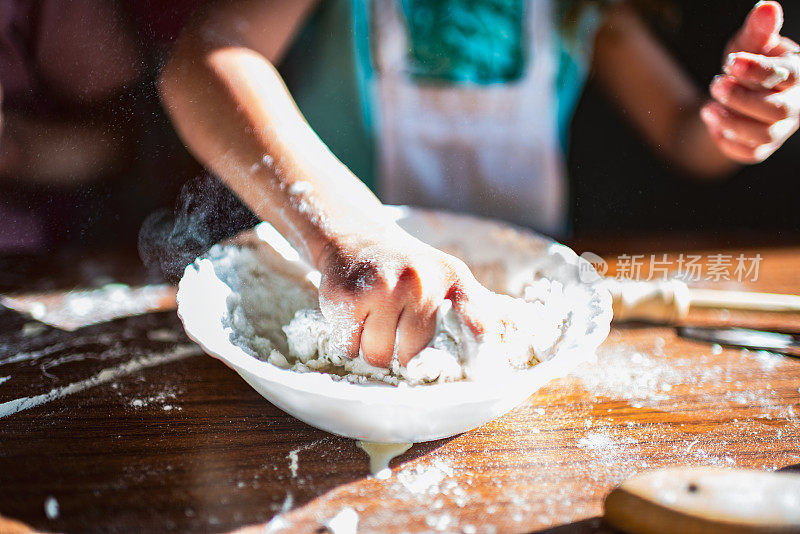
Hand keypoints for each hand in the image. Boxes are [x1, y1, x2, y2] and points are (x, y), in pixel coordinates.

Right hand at [317, 225, 493, 367]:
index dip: (479, 350)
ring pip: (377, 354)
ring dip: (372, 349)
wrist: (357, 237)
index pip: (475, 320)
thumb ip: (476, 306)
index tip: (484, 376)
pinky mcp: (347, 297)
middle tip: (395, 328)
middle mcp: (419, 282)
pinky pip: (348, 346)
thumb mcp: (450, 276)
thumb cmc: (410, 267)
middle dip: (400, 352)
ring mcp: (381, 288)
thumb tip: (503, 338)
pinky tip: (355, 316)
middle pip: (411, 354)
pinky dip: (348, 341)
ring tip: (374, 322)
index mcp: (451, 279)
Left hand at [701, 1, 799, 162]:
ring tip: (707, 108)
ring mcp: (780, 130)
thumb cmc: (746, 65)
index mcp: (797, 75)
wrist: (733, 95)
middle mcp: (795, 105)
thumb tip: (767, 8)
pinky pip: (748, 153)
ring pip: (763, 135)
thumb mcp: (748, 44)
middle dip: (742, 99)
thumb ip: (757, 31)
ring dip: (731, 122)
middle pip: (777, 110)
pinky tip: (713, 124)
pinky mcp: (762, 149)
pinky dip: (727, 141)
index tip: (731, 61)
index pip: (786, 75)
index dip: (759, 70)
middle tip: (715, 84)